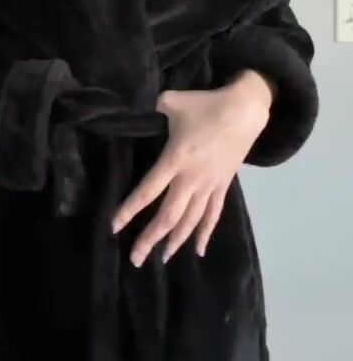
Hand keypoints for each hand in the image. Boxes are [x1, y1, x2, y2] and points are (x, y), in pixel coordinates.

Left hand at [111, 73, 273, 264]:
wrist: (246, 109)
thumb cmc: (206, 105)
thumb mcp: (172, 101)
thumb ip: (153, 109)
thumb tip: (140, 110)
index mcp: (175, 160)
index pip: (148, 190)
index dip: (130, 210)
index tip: (114, 226)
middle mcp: (191, 179)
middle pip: (169, 216)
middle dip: (151, 239)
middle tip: (135, 258)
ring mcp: (209, 185)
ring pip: (191, 220)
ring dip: (176, 241)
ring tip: (162, 259)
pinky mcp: (223, 185)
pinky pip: (213, 214)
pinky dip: (205, 233)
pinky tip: (198, 250)